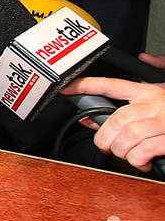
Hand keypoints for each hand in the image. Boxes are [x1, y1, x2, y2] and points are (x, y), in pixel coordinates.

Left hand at [62, 53, 164, 171]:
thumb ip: (151, 79)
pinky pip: (144, 151)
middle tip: (105, 146)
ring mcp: (164, 121)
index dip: (85, 85)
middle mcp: (155, 103)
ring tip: (126, 156)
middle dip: (104, 138)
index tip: (65, 89)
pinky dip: (138, 160)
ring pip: (127, 137)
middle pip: (115, 120)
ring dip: (121, 151)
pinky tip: (143, 162)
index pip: (111, 85)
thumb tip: (143, 58)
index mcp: (148, 91)